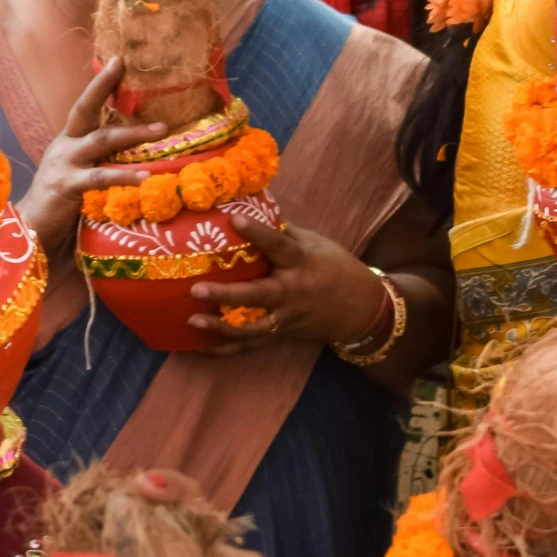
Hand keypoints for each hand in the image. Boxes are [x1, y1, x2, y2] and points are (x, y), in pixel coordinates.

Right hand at [17, 59, 162, 259]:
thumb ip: (101, 165)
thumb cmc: (61, 210)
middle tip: (125, 65)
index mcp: (67, 143)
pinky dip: (124, 175)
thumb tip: (141, 158)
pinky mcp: (66, 186)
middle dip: (103, 85)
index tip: (118, 60)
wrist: (28, 235)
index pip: (85, 107)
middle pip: (84, 109)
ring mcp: (64, 165)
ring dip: (133, 133)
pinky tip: (145, 176)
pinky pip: (100, 177)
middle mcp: (64, 147)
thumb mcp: (81, 179)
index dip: (100, 84)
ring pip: (100, 140)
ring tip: (161, 129)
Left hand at [186, 212, 389, 350]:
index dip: (257, 232)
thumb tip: (247, 207)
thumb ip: (282, 231)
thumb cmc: (335, 268)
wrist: (363, 309)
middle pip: (258, 296)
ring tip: (193, 322)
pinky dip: (226, 350)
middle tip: (196, 289)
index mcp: (301, 263)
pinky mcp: (281, 336)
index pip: (278, 246)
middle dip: (227, 295)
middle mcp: (291, 293)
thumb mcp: (315, 243)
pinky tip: (200, 348)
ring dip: (222, 328)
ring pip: (253, 329)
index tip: (234, 219)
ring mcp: (285, 318)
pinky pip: (251, 347)